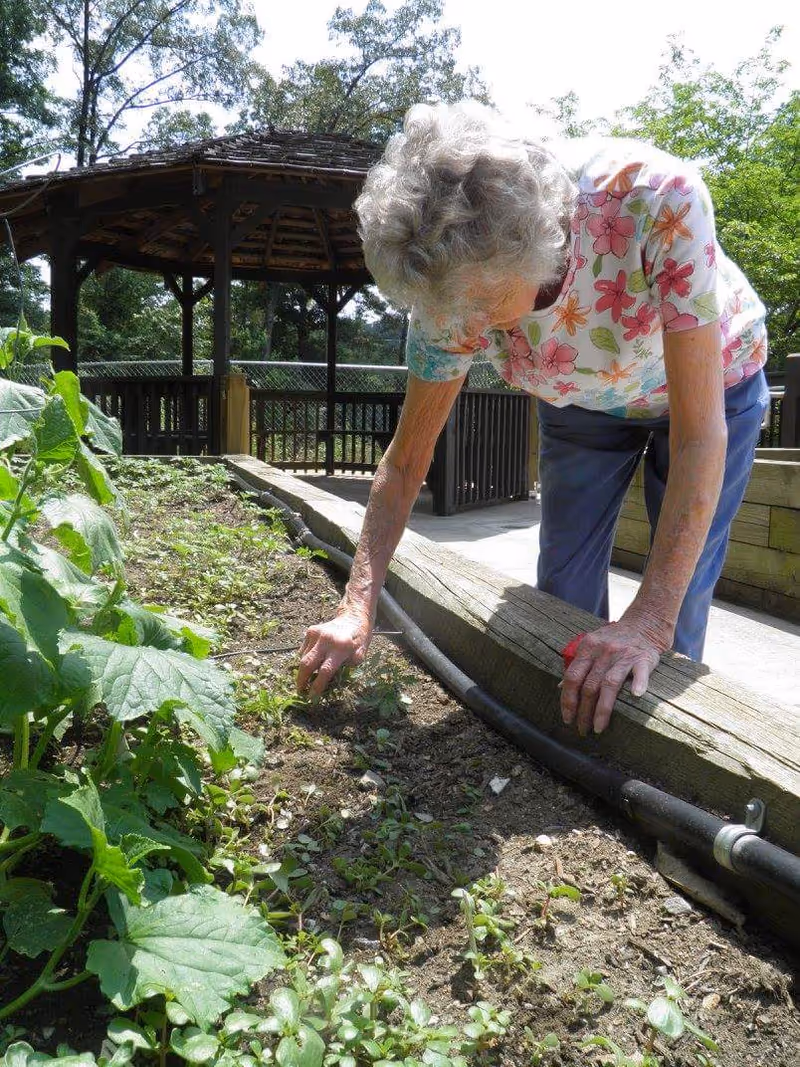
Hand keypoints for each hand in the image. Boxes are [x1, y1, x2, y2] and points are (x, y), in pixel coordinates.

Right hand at [296, 611, 372, 698]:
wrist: (353, 617)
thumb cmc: (359, 639)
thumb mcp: (360, 655)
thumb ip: (347, 668)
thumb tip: (331, 682)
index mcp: (341, 648)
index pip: (326, 671)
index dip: (317, 686)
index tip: (312, 697)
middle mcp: (327, 640)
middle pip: (307, 664)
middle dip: (301, 680)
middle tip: (300, 691)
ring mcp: (316, 634)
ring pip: (303, 657)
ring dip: (303, 670)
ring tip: (307, 678)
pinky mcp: (311, 630)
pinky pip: (303, 650)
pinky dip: (305, 658)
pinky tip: (313, 661)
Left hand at [560, 613, 671, 734]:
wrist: (643, 625)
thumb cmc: (613, 640)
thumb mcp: (591, 647)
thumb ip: (577, 666)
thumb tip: (559, 687)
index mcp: (588, 648)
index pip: (572, 677)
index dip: (568, 700)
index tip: (567, 718)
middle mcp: (603, 651)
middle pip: (589, 686)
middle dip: (583, 711)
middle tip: (582, 729)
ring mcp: (624, 654)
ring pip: (609, 684)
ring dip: (602, 709)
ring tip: (598, 728)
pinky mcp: (643, 658)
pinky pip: (640, 672)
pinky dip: (638, 683)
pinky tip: (635, 695)